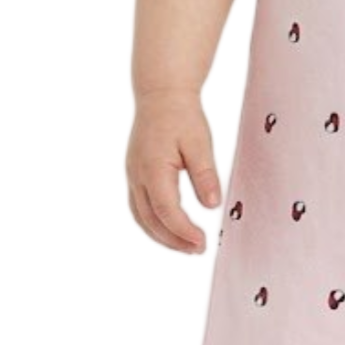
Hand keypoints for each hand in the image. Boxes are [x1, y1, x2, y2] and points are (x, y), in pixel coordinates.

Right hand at [127, 89, 221, 253]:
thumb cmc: (181, 116)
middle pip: (151, 220)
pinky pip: (139, 207)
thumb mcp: (199, 142)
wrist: (160, 94)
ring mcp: (132, 175)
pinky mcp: (134, 174)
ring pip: (141, 217)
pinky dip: (153, 223)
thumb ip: (205, 174)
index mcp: (152, 169)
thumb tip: (212, 205)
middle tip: (198, 250)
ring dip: (162, 236)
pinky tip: (170, 228)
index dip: (184, 231)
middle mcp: (137, 176)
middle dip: (173, 240)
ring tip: (186, 246)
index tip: (202, 242)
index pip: (167, 211)